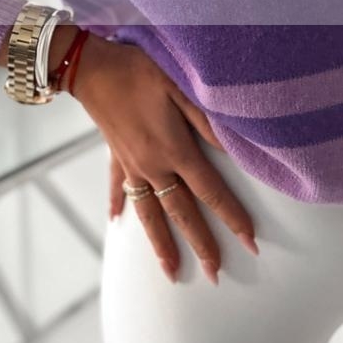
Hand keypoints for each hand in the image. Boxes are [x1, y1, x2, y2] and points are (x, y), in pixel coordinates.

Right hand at [57, 28, 258, 283]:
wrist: (92, 67)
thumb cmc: (141, 70)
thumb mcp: (181, 88)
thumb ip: (207, 121)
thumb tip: (234, 151)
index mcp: (175, 150)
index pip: (212, 192)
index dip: (233, 219)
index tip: (250, 243)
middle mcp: (153, 166)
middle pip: (182, 214)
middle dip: (201, 245)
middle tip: (216, 275)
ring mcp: (131, 165)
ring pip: (149, 214)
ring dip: (161, 244)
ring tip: (171, 273)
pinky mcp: (115, 155)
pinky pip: (118, 188)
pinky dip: (119, 206)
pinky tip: (117, 223)